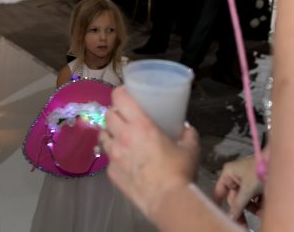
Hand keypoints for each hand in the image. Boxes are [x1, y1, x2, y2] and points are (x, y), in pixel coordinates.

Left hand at [101, 86, 199, 220]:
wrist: (167, 200)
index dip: (120, 92)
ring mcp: (114, 155)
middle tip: (125, 116)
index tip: (125, 93)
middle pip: (108, 115)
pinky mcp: (111, 172)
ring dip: (110, 132)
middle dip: (115, 112)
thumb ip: (187, 133)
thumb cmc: (179, 171)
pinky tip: (124, 159)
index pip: (119, 98)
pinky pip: (108, 157)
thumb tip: (185, 127)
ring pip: (103, 135)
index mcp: (141, 125)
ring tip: (120, 136)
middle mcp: (123, 136)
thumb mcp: (190, 148)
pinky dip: (114, 155)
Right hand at [212, 154, 263, 221]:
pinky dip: (258, 204)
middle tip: (243, 224)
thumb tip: (230, 217)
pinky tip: (264, 209)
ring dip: (252, 208)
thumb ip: (238, 204)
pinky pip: (254, 197)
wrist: (279, 163)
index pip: (219, 191)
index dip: (218, 203)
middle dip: (241, 209)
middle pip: (234, 198)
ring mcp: (246, 181)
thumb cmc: (260, 171)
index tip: (218, 216)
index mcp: (229, 173)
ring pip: (245, 199)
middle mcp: (236, 177)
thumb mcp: (247, 189)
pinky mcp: (256, 184)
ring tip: (260, 214)